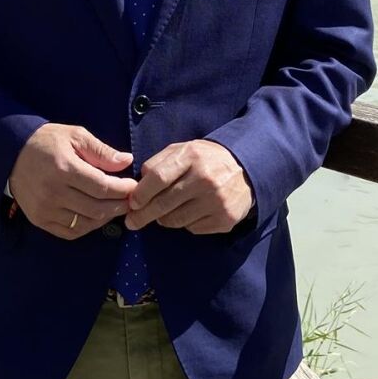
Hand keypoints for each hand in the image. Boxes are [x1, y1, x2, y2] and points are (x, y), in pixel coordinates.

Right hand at [9, 123, 137, 240]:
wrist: (11, 153)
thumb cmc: (47, 142)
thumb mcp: (74, 136)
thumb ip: (101, 151)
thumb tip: (126, 161)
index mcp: (64, 169)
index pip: (102, 187)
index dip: (122, 189)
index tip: (133, 186)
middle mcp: (54, 192)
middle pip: (96, 208)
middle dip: (119, 205)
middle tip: (129, 199)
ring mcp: (45, 209)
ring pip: (86, 223)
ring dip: (106, 218)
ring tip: (115, 207)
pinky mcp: (39, 220)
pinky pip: (70, 232)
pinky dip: (88, 227)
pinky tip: (96, 217)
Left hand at [125, 140, 252, 234]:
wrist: (245, 170)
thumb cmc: (205, 160)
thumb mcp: (183, 150)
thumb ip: (158, 162)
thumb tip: (138, 186)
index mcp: (192, 156)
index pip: (158, 178)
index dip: (141, 193)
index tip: (132, 203)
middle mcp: (206, 179)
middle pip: (164, 204)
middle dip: (143, 215)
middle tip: (132, 222)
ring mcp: (217, 201)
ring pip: (176, 220)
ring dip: (164, 219)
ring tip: (164, 212)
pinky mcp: (225, 219)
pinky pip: (192, 228)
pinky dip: (185, 223)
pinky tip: (190, 212)